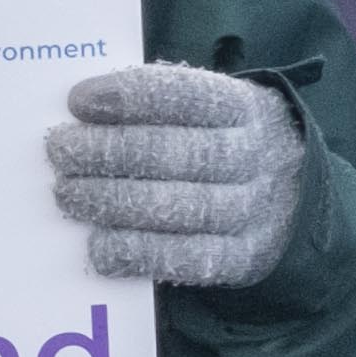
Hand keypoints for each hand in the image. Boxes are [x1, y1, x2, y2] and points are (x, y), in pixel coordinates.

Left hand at [45, 64, 302, 285]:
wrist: (295, 194)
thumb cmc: (225, 139)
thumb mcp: (215, 108)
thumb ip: (159, 106)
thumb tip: (81, 111)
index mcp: (244, 108)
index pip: (186, 96)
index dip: (129, 97)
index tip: (77, 101)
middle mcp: (253, 158)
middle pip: (175, 154)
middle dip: (107, 151)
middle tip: (60, 149)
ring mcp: (251, 211)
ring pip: (177, 208)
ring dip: (111, 202)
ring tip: (67, 194)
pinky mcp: (241, 258)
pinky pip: (186, 259)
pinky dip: (136, 253)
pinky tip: (98, 246)